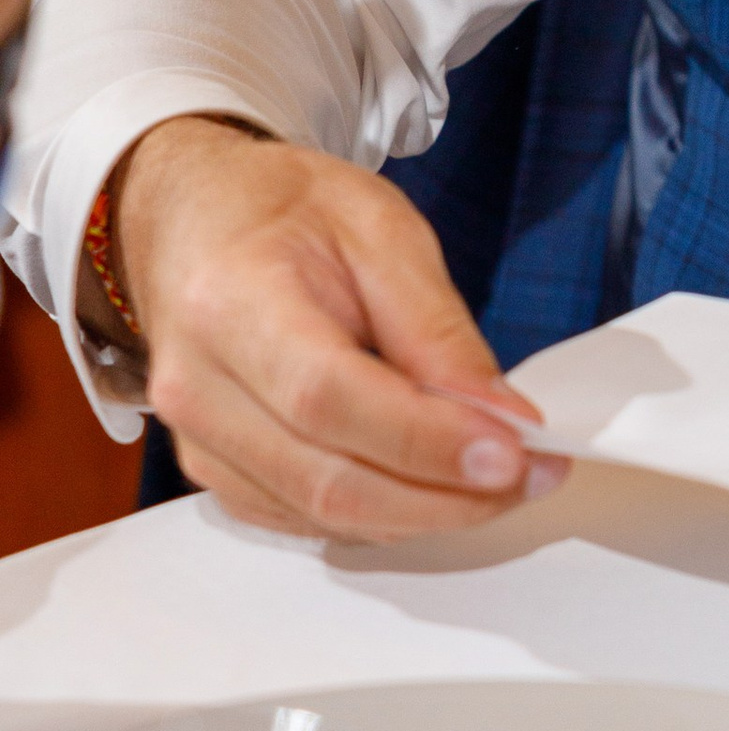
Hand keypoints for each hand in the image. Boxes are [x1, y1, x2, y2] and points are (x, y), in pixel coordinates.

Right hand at [110, 116, 562, 541]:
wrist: (196, 220)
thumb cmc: (285, 211)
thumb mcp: (381, 228)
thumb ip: (437, 328)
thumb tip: (500, 417)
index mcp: (232, 302)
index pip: (330, 396)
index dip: (425, 439)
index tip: (512, 452)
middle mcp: (198, 386)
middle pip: (327, 478)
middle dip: (443, 494)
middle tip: (530, 475)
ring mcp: (199, 439)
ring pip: (320, 514)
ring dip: (425, 513)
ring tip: (503, 481)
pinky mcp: (215, 471)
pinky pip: (306, 519)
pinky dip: (384, 513)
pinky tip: (438, 485)